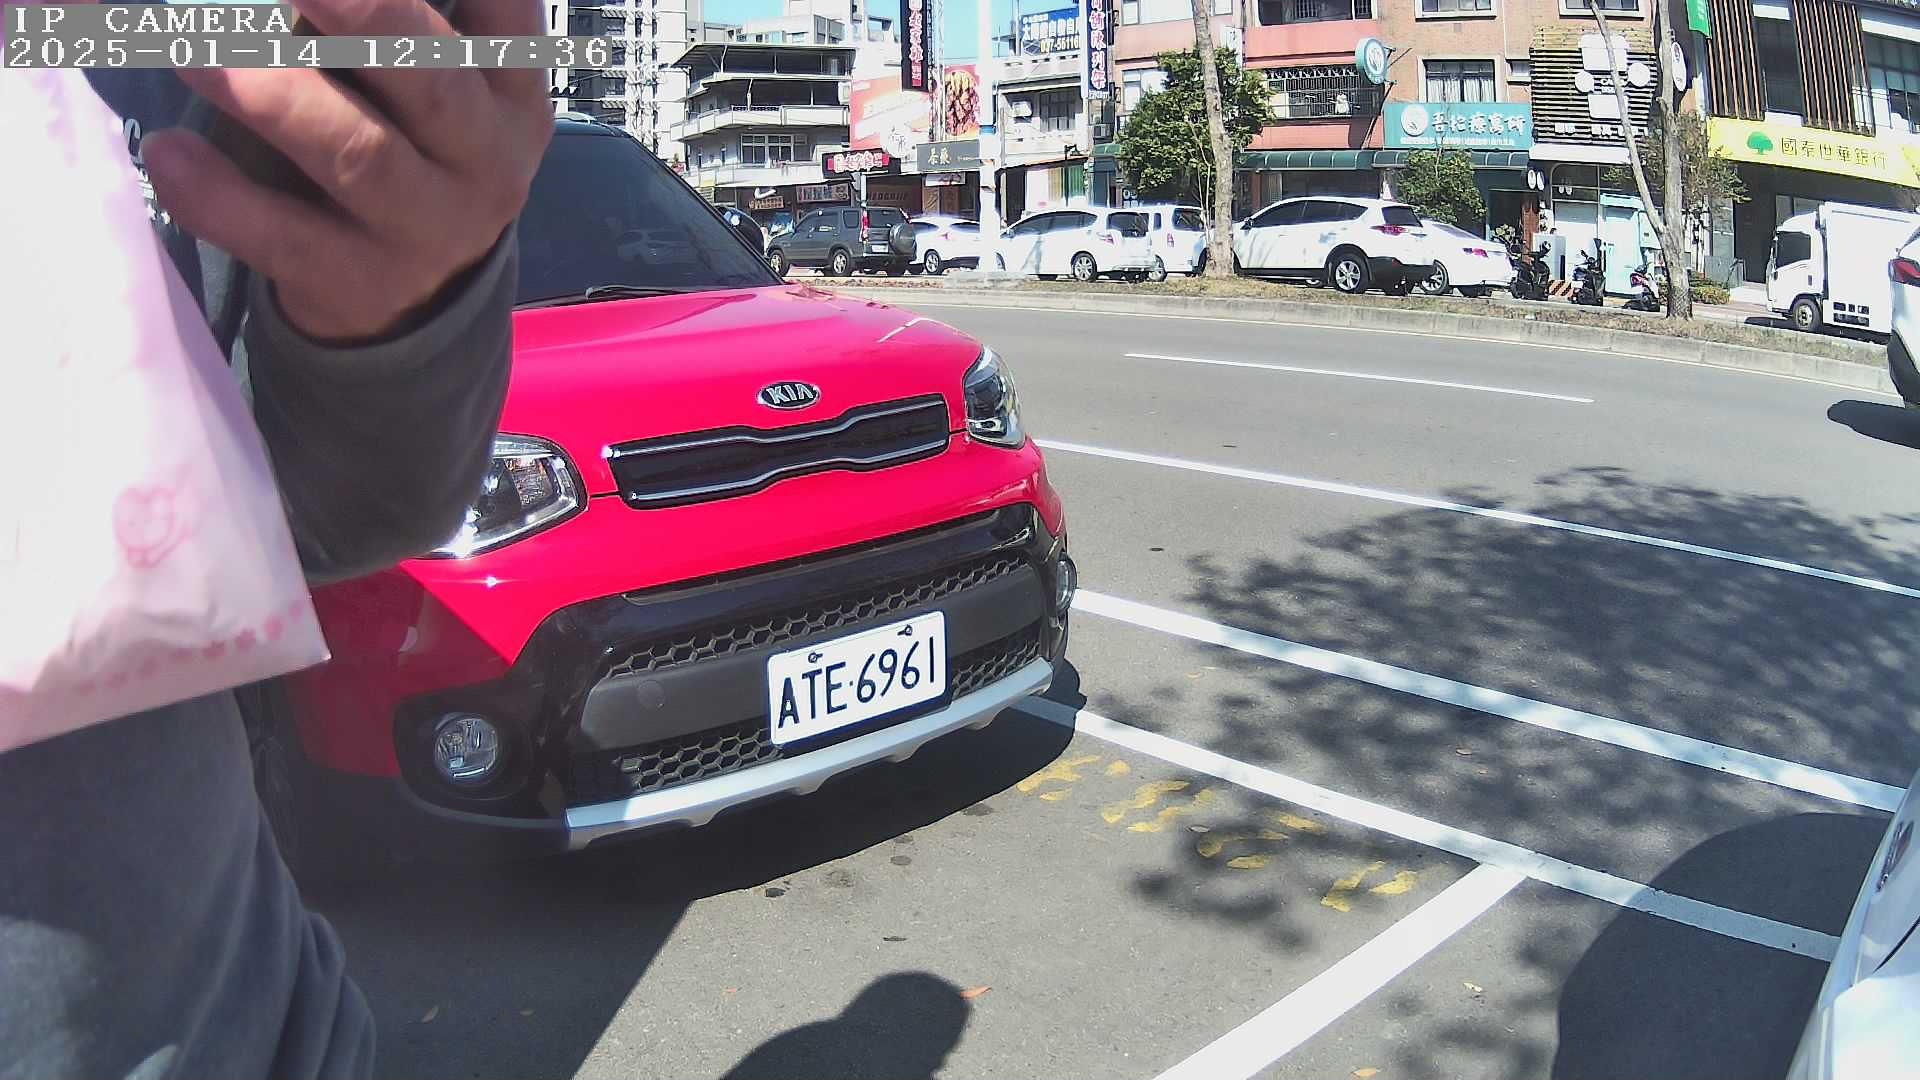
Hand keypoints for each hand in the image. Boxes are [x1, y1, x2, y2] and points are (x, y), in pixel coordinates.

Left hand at [141, 0, 553, 341]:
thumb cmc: (423, 162)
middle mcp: (484, 162)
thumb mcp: (459, 100)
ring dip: (277, 101)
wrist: (421, 308)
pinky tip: (170, 153)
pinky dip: (220, 197)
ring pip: (358, 155)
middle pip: (432, 81)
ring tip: (196, 58)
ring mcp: (424, 230)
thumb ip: (426, 35)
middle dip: (367, 16)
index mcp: (511, 98)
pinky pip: (283, 237)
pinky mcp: (357, 280)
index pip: (507, 20)